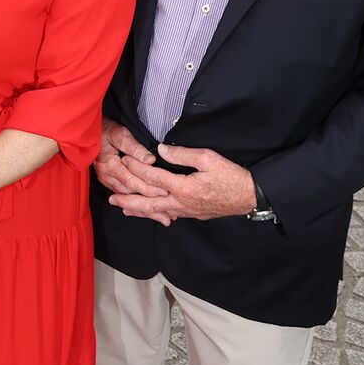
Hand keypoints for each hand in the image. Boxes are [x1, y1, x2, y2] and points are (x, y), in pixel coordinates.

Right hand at [93, 119, 164, 197]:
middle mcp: (106, 176)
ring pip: (125, 196)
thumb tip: (150, 160)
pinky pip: (121, 193)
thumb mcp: (120, 134)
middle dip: (148, 199)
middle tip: (167, 204)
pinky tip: (145, 203)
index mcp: (109, 165)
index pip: (132, 181)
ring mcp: (105, 179)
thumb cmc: (104, 130)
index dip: (149, 188)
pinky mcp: (107, 180)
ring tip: (159, 208)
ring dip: (142, 202)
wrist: (88, 131)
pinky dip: (133, 199)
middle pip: (130, 192)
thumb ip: (135, 147)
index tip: (164, 191)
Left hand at [110, 143, 258, 223]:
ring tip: (124, 208)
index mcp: (183, 187)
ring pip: (157, 212)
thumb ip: (181, 154)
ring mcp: (187, 211)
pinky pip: (169, 214)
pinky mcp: (193, 214)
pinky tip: (151, 213)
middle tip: (112, 198)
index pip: (152, 177)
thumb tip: (160, 150)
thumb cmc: (231, 176)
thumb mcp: (208, 158)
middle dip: (128, 199)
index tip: (124, 160)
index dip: (136, 168)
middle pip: (148, 203)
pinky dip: (156, 214)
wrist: (251, 197)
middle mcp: (181, 203)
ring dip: (139, 209)